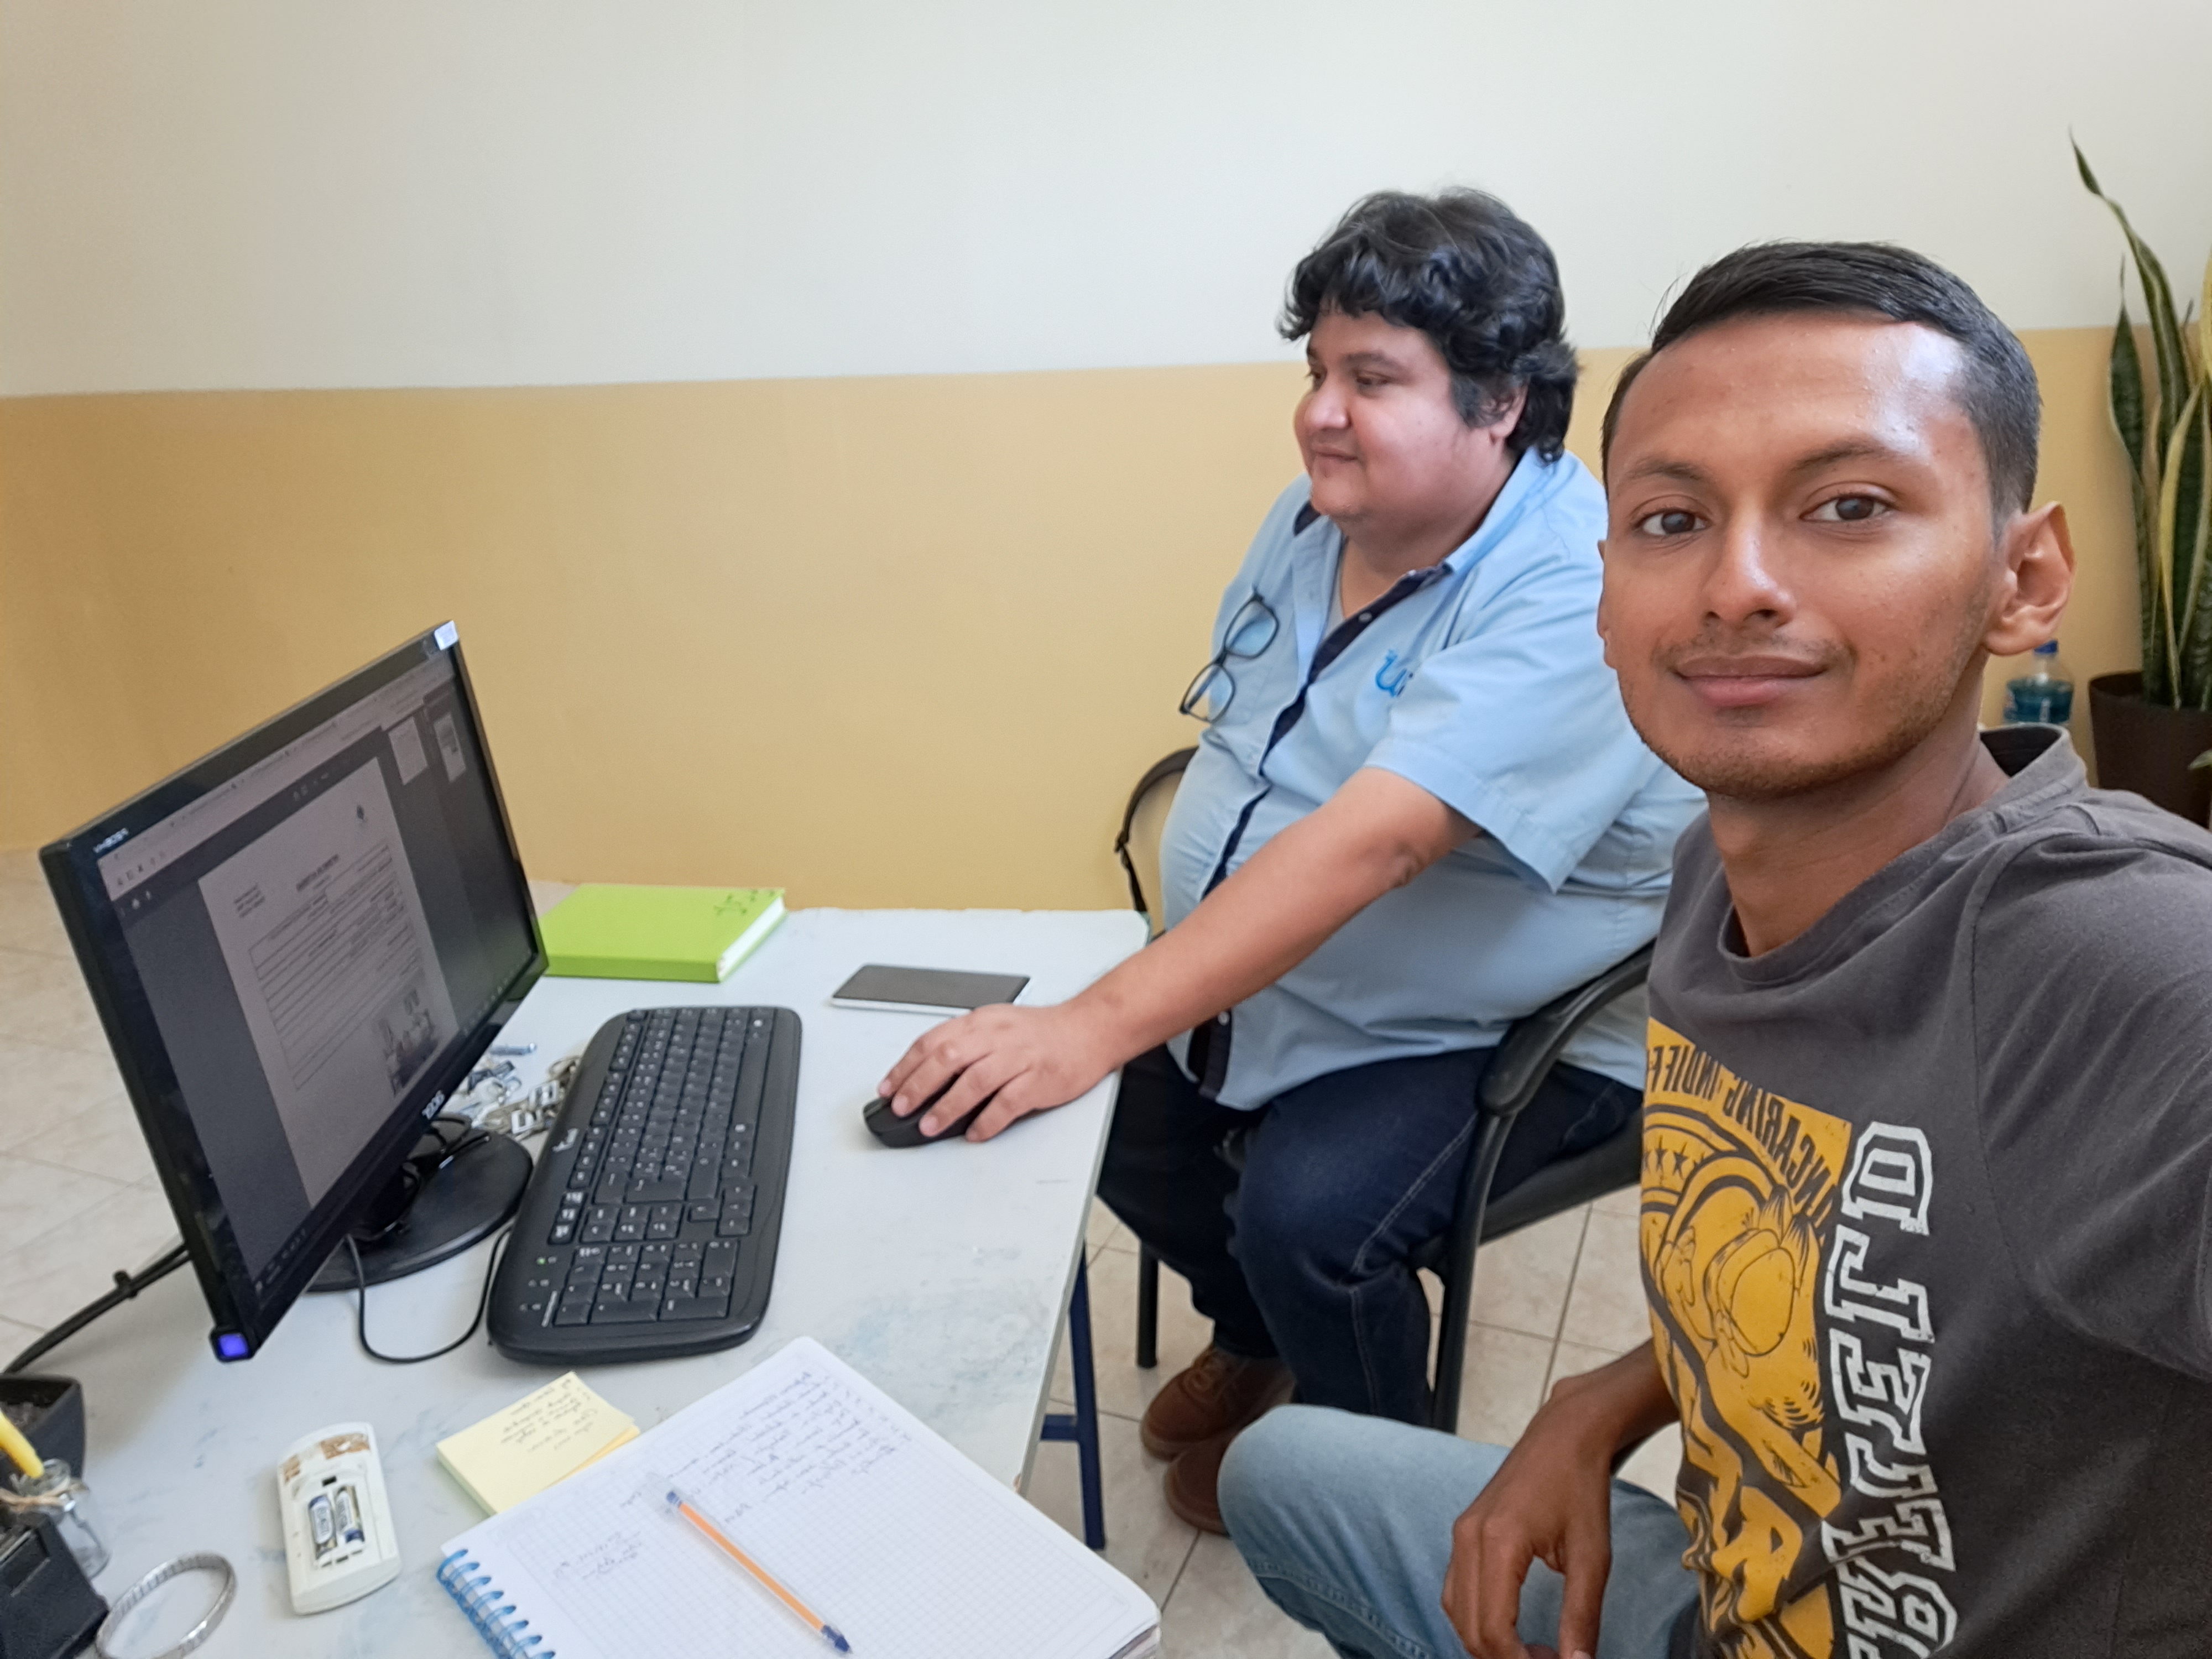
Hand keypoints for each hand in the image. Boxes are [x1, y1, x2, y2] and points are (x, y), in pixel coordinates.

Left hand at [875, 1002, 1120, 1140]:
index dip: (906, 1065)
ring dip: (947, 1105)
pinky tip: (975, 1133)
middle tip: (902, 1107)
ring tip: (930, 1125)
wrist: (1090, 1029)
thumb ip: (965, 1044)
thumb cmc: (1043, 1032)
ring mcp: (1019, 1058)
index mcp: (982, 1022)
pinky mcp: (1039, 1079)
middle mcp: (997, 1037)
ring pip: (974, 1080)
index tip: (889, 1087)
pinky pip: (1008, 1102)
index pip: (933, 1041)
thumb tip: (928, 1074)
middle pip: (948, 1058)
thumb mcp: (997, 1025)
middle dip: (918, 1085)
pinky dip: (988, 1120)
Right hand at [1441, 1361, 1640, 1658]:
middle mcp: (1469, 1538)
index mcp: (1499, 1542)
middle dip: (1504, 1658)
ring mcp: (1461, 1532)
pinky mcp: (1463, 1531)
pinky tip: (1511, 1625)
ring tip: (1531, 1650)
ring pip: (1455, 1611)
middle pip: (1468, 1627)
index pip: (1493, 1630)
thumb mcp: (1592, 1557)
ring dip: (1487, 1641)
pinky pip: (1456, 1588)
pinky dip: (1476, 1617)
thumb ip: (1582, 1617)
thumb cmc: (1581, 1487)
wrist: (1564, 1434)